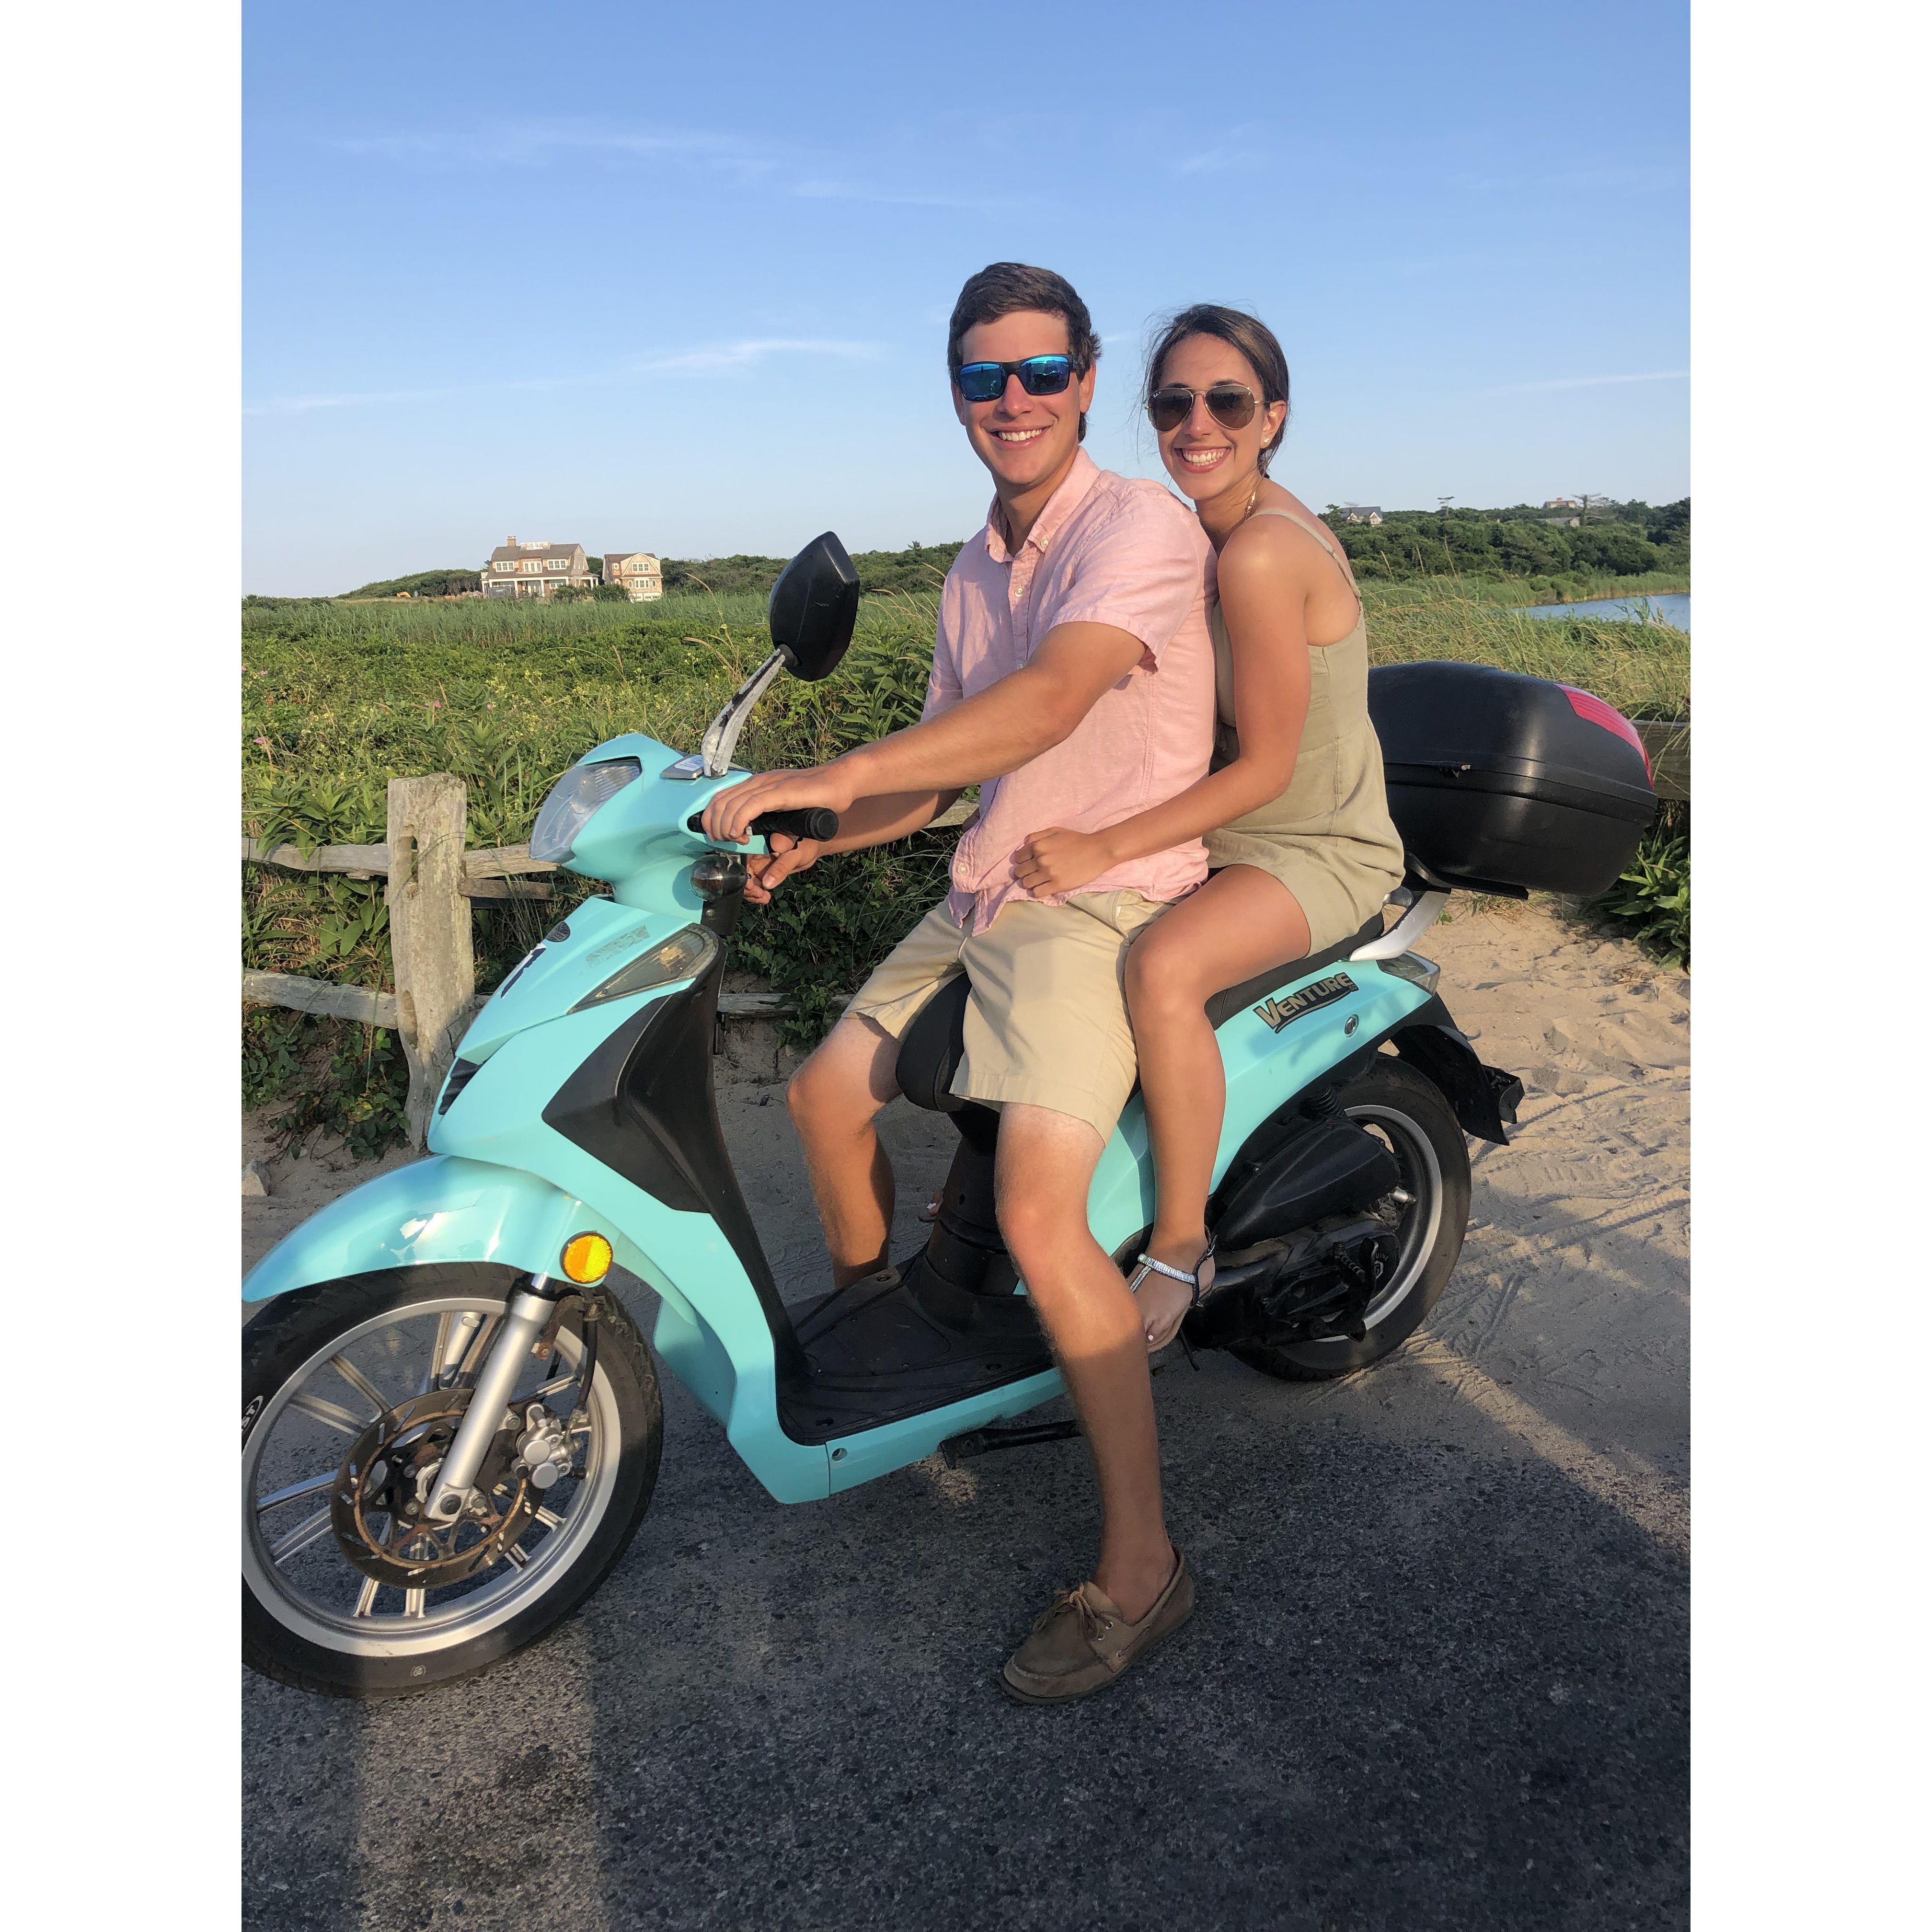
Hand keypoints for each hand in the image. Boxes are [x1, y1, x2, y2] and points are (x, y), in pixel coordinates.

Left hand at [701, 762, 854, 844]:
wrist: (839, 783)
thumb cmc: (815, 798)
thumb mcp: (784, 809)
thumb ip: (767, 817)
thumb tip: (748, 833)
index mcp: (756, 784)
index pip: (720, 798)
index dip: (711, 819)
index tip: (717, 837)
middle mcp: (757, 782)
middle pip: (720, 802)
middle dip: (714, 826)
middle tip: (722, 843)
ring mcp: (768, 785)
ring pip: (731, 805)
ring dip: (725, 827)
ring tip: (732, 842)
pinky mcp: (779, 792)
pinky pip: (750, 806)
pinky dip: (739, 822)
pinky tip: (739, 835)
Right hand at [742, 834, 822, 903]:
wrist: (813, 848)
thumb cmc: (806, 844)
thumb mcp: (795, 855)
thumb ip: (782, 867)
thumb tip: (767, 883)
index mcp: (758, 841)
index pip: (742, 857)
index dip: (742, 873)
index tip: (750, 886)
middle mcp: (754, 851)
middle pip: (741, 870)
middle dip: (746, 886)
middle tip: (758, 895)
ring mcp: (757, 862)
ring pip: (746, 879)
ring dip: (751, 892)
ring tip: (763, 898)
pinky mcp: (762, 870)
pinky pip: (754, 883)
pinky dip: (757, 893)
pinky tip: (765, 898)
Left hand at [1009, 825, 1112, 897]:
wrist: (1098, 851)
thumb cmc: (1077, 840)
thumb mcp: (1055, 831)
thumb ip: (1037, 835)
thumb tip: (1023, 844)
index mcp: (1038, 846)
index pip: (1017, 858)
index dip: (1022, 861)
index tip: (1028, 863)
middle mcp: (1040, 860)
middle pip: (1020, 872)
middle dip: (1023, 873)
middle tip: (1032, 873)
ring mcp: (1049, 873)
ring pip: (1026, 883)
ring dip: (1030, 883)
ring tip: (1038, 881)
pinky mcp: (1057, 885)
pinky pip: (1037, 893)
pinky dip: (1037, 891)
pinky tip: (1044, 887)